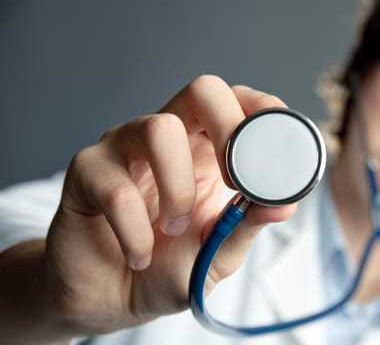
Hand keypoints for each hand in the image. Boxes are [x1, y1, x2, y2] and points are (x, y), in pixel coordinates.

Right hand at [45, 75, 296, 334]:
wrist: (113, 299)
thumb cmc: (169, 267)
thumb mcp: (219, 251)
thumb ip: (247, 224)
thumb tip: (285, 204)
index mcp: (203, 148)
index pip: (236, 101)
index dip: (262, 113)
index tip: (276, 156)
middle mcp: (165, 137)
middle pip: (202, 89)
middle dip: (229, 129)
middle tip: (235, 181)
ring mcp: (122, 148)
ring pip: (158, 129)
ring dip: (178, 190)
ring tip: (174, 229)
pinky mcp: (86, 172)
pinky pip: (117, 189)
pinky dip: (137, 234)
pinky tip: (139, 256)